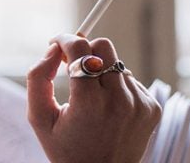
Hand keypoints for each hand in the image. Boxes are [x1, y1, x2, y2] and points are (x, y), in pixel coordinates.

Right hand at [26, 34, 161, 162]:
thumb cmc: (66, 149)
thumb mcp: (39, 118)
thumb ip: (37, 78)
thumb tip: (51, 50)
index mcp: (89, 103)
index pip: (79, 48)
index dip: (63, 39)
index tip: (55, 44)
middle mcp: (119, 101)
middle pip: (103, 46)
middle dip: (83, 50)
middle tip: (70, 65)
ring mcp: (139, 104)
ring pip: (116, 62)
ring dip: (99, 69)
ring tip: (89, 94)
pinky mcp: (151, 108)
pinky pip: (130, 79)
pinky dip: (115, 85)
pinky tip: (105, 105)